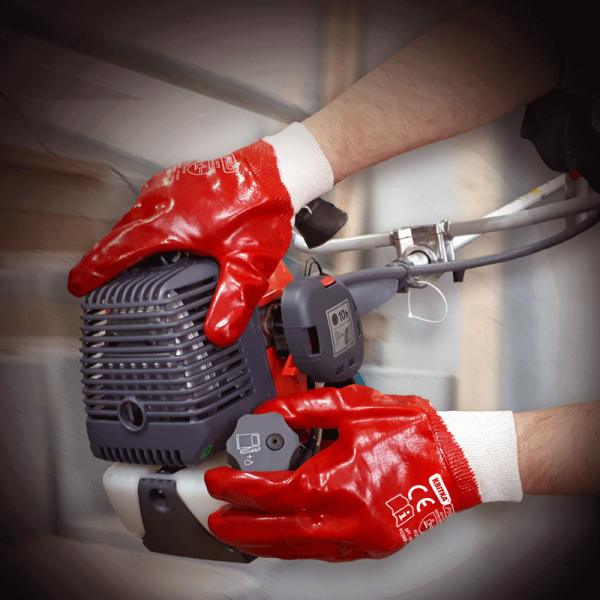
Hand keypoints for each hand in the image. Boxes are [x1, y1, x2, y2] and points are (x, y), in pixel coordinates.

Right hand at [68, 124, 332, 346]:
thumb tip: (218, 333)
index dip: (95, 271)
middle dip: (109, 259)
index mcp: (169, 222)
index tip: (77, 285)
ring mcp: (168, 188)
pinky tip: (158, 240)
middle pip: (122, 235)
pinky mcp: (177, 182)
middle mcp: (161, 201)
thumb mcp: (248, 263)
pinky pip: (149, 207)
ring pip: (134, 219)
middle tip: (99, 282)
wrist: (276, 171)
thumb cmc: (261, 208)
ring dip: (128, 242)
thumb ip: (232, 300)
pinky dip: (145, 226)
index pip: (119, 250)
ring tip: (126, 266)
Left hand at [205, 385, 485, 561]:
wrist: (454, 460)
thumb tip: (272, 414)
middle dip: (240, 527)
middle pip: (278, 531)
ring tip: (239, 532)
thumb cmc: (411, 433)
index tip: (217, 480)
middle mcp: (347, 518)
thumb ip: (305, 408)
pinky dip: (293, 546)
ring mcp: (360, 538)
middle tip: (215, 519)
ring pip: (298, 548)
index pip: (273, 490)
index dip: (238, 487)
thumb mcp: (353, 406)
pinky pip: (321, 553)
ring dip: (263, 541)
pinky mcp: (371, 545)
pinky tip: (281, 538)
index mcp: (340, 481)